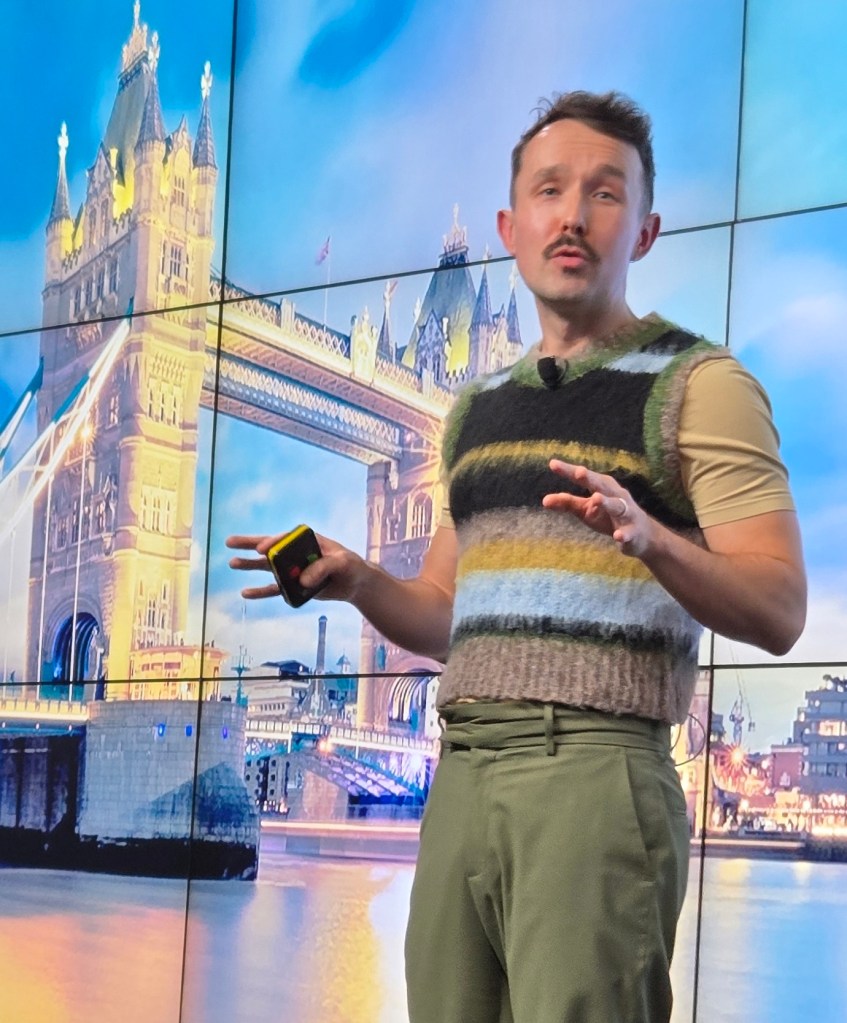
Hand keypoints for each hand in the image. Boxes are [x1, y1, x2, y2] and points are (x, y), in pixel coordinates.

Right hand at [226, 532, 365, 601]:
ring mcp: (294, 569)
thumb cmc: (351, 566)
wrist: (356, 583)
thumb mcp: (343, 563)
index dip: (272, 542)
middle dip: (249, 544)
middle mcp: (296, 552)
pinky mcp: (295, 585)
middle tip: (229, 542)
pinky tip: (246, 592)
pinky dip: (261, 591)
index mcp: (307, 540)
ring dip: (250, 565)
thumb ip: (323, 568)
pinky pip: (275, 588)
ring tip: (232, 563)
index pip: (286, 539)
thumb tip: (302, 581)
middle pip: (270, 547)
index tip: (261, 549)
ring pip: (268, 566)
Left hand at [541, 459, 653, 556]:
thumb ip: (567, 503)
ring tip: (595, 498)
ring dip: (606, 502)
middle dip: (591, 479)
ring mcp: (626, 514)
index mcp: (603, 487)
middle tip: (579, 472)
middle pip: (602, 485)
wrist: (641, 536)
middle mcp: (616, 496)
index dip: (569, 471)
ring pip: (617, 506)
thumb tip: (544, 501)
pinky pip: (627, 533)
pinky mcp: (632, 532)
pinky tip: (618, 536)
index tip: (553, 464)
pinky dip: (623, 535)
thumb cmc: (608, 517)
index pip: (584, 477)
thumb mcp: (586, 510)